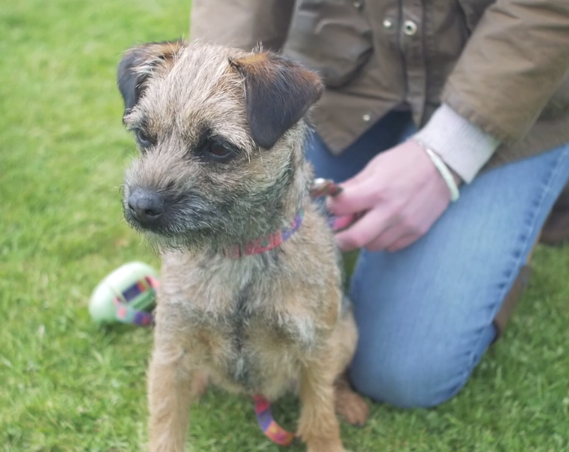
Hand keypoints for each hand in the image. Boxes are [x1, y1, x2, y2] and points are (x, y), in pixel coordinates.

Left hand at [327, 140, 461, 251]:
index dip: (332, 207)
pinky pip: (392, 247)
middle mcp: (391, 211)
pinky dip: (383, 240)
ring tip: (368, 223)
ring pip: (373, 246)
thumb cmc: (404, 162)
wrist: (442, 164)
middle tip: (339, 234)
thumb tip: (335, 211)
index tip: (335, 206)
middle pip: (356, 239)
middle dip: (341, 239)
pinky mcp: (417, 232)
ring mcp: (406, 224)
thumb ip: (352, 188)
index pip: (341, 208)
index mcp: (377, 190)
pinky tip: (385, 226)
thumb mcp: (374, 167)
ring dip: (365, 238)